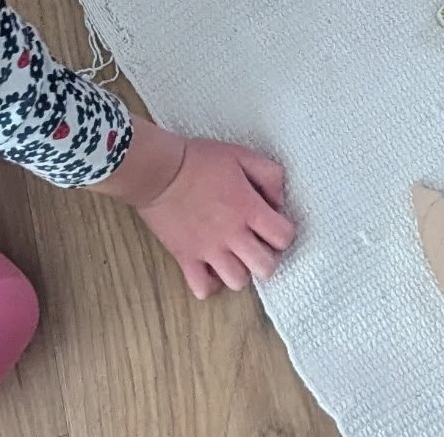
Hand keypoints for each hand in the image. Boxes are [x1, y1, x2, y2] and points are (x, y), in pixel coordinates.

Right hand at [108, 123, 295, 296]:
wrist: (159, 171)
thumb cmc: (199, 160)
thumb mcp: (241, 155)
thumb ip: (269, 175)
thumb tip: (278, 202)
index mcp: (248, 209)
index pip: (284, 237)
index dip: (283, 233)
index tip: (271, 225)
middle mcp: (232, 234)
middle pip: (265, 268)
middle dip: (266, 258)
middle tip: (254, 244)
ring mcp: (208, 250)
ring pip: (237, 281)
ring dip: (239, 271)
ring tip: (232, 256)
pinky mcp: (186, 258)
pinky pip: (203, 288)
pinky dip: (209, 283)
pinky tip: (210, 267)